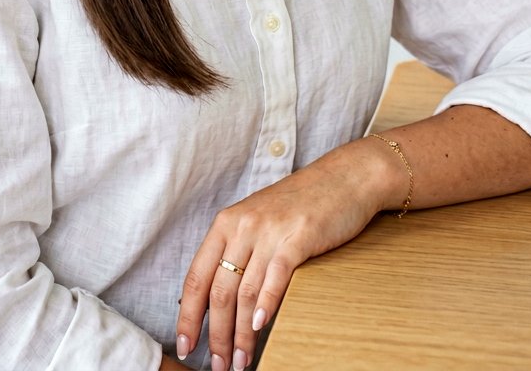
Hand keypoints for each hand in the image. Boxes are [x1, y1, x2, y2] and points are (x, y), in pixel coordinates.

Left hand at [175, 137, 401, 369]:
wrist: (343, 178)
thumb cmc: (300, 205)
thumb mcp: (258, 222)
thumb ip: (237, 251)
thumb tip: (217, 299)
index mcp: (226, 223)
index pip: (196, 276)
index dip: (188, 316)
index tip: (187, 345)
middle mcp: (242, 225)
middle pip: (219, 291)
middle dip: (216, 335)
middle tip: (220, 365)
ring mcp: (270, 231)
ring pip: (244, 291)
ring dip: (241, 333)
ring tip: (241, 360)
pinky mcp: (298, 237)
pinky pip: (275, 276)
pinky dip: (265, 304)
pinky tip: (260, 327)